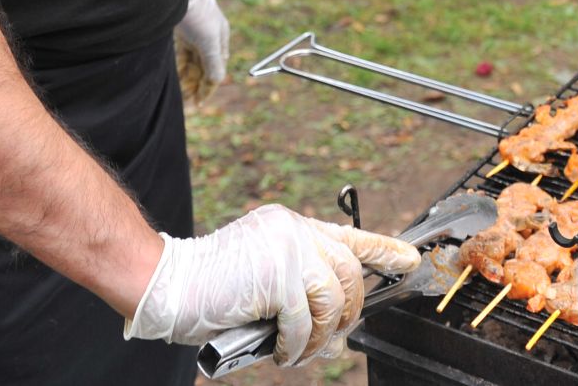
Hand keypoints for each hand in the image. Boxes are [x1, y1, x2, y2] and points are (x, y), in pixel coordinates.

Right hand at [125, 205, 418, 363]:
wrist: (168, 283)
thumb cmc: (210, 285)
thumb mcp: (263, 272)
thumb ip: (298, 283)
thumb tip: (334, 320)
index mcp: (292, 226)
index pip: (350, 234)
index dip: (384, 251)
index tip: (409, 261)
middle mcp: (295, 231)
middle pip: (349, 273)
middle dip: (349, 312)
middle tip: (334, 336)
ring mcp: (288, 252)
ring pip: (333, 300)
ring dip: (321, 335)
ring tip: (300, 351)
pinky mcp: (279, 279)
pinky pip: (305, 323)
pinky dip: (296, 345)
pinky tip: (281, 351)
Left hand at [174, 0, 228, 103]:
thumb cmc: (197, 13)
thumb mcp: (208, 41)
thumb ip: (213, 63)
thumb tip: (217, 82)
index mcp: (220, 41)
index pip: (216, 70)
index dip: (208, 88)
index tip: (198, 103)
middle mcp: (209, 40)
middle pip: (204, 69)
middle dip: (196, 86)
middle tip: (186, 102)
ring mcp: (195, 37)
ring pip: (192, 64)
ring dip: (188, 79)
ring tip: (180, 94)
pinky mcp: (181, 33)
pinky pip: (182, 56)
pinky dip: (180, 68)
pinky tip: (175, 78)